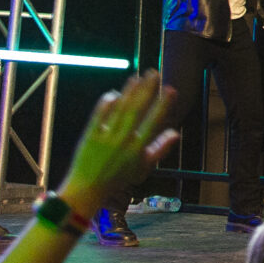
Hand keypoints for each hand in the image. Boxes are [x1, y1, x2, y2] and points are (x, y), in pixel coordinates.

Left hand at [55, 71, 180, 213]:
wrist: (88, 189)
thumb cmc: (117, 179)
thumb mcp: (143, 169)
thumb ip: (159, 150)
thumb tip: (175, 133)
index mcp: (138, 149)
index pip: (154, 121)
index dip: (163, 104)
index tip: (170, 89)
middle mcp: (123, 141)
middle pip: (137, 110)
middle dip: (146, 90)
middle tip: (153, 73)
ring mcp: (106, 138)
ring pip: (120, 110)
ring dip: (129, 92)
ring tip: (137, 77)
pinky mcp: (90, 136)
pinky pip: (99, 116)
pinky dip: (106, 104)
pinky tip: (114, 93)